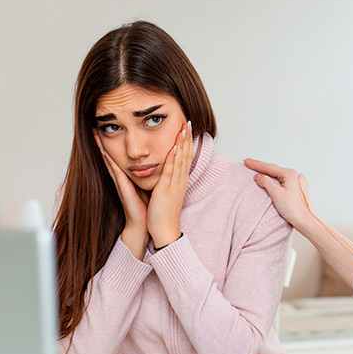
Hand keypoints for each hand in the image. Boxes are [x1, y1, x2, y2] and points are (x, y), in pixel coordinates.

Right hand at [93, 129, 148, 256]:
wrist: (146, 224)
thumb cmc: (148, 205)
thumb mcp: (149, 184)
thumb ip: (148, 173)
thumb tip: (154, 160)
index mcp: (129, 175)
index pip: (121, 155)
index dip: (116, 141)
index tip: (110, 127)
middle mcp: (122, 177)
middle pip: (112, 154)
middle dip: (104, 141)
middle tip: (95, 125)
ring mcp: (121, 182)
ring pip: (111, 160)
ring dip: (102, 147)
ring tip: (95, 133)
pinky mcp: (122, 188)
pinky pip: (115, 172)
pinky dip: (109, 161)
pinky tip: (104, 151)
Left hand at [147, 121, 192, 247]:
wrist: (164, 231)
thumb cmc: (163, 215)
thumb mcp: (168, 194)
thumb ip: (168, 183)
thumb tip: (167, 173)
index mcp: (179, 182)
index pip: (185, 158)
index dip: (187, 143)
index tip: (187, 129)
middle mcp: (180, 181)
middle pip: (186, 156)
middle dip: (187, 138)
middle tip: (188, 122)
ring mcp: (174, 185)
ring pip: (180, 161)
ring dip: (182, 144)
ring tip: (183, 128)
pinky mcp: (166, 190)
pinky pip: (170, 172)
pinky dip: (173, 159)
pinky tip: (174, 148)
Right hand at [243, 159, 317, 233]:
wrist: (305, 221)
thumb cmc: (293, 209)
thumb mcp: (276, 193)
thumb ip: (265, 182)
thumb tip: (258, 177)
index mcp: (290, 174)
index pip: (269, 167)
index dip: (256, 164)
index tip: (246, 161)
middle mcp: (295, 176)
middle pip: (274, 170)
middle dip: (261, 167)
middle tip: (249, 163)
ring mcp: (297, 182)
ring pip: (279, 175)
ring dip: (267, 173)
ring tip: (257, 169)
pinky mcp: (297, 190)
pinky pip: (283, 181)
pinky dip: (274, 179)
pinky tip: (270, 179)